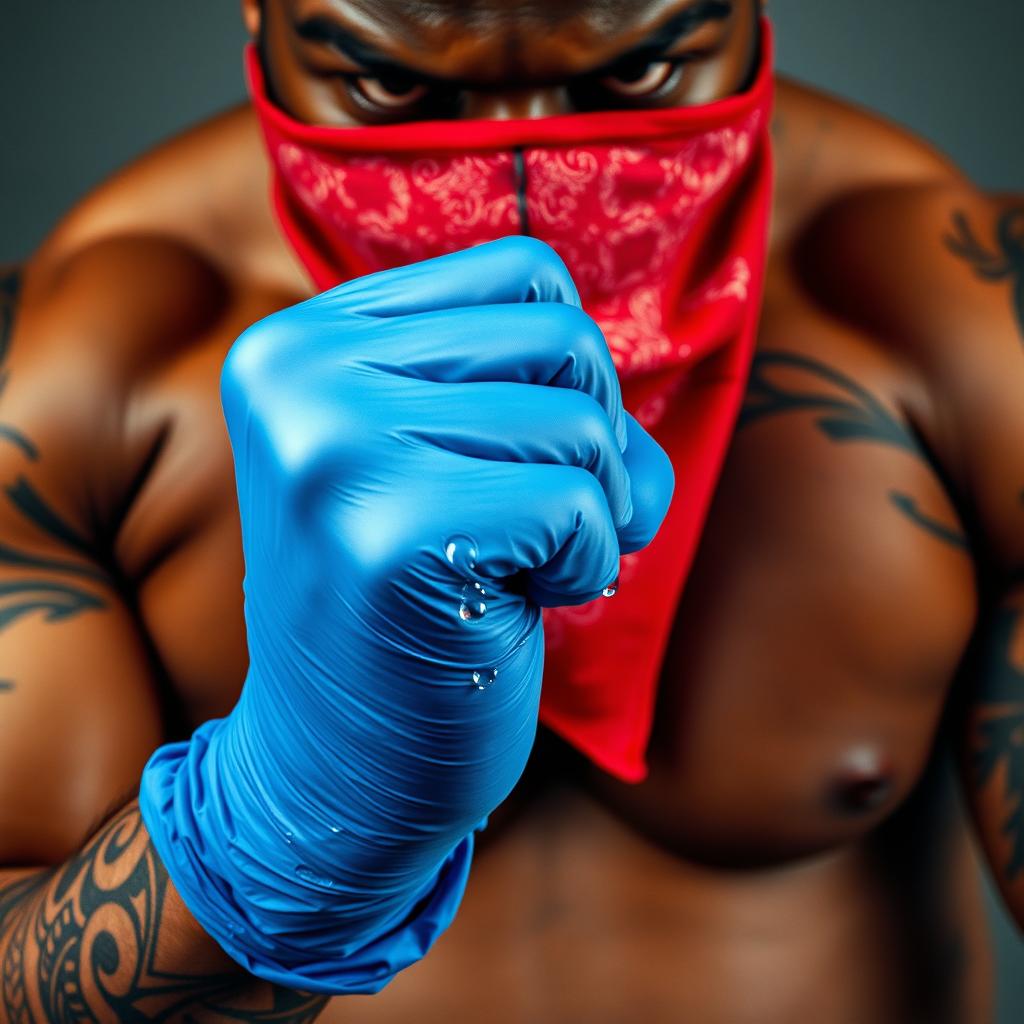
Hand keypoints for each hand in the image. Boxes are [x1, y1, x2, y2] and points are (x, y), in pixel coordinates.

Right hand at [140, 236, 673, 992]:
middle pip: (563, 339)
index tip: (517, 459)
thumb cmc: (409, 610)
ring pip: (581, 422)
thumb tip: (619, 361)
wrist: (335, 771)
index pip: (523, 272)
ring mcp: (334, 449)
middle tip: (539, 525)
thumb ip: (495, 373)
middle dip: (593, 442)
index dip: (567, 377)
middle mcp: (301, 374)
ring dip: (595, 511)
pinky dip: (589, 567)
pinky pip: (580, 505)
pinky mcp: (389, 535)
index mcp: (301, 340)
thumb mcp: (421, 455)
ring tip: (520, 568)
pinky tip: (517, 609)